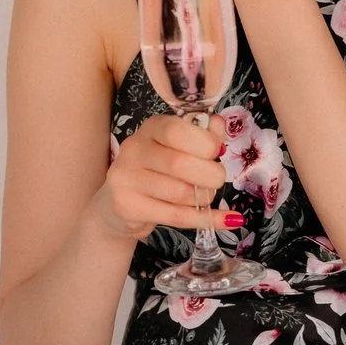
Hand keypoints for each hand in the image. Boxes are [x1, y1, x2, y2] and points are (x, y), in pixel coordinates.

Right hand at [96, 114, 239, 242]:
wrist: (120, 204)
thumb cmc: (158, 170)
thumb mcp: (179, 146)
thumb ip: (203, 133)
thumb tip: (217, 124)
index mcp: (150, 128)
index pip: (176, 130)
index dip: (205, 143)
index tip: (217, 153)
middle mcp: (134, 150)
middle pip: (180, 163)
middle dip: (211, 175)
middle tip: (216, 179)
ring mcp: (127, 179)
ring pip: (180, 193)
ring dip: (204, 198)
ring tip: (204, 196)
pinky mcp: (127, 207)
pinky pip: (176, 216)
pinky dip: (206, 219)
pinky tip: (225, 220)